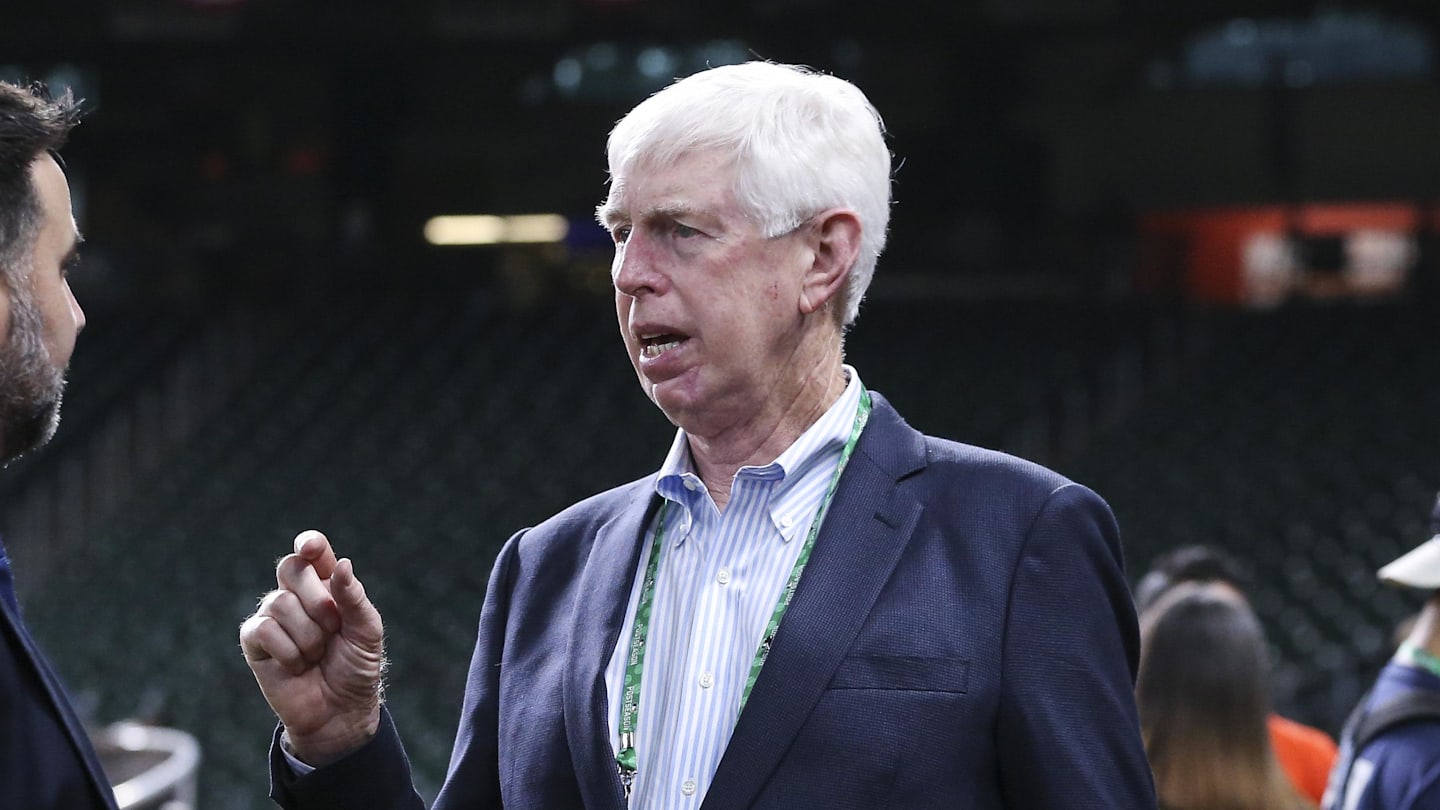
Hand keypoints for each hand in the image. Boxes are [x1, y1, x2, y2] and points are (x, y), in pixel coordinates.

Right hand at [240, 530, 385, 765]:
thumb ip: (354, 597)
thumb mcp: (366, 631)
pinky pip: (263, 630)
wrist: (340, 710)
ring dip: (307, 635)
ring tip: (316, 654)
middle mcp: (296, 596)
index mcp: (327, 585)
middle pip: (292, 568)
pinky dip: (288, 651)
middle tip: (333, 628)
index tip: (311, 548)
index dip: (309, 544)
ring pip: (279, 602)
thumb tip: (341, 563)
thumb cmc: (356, 667)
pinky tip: (297, 665)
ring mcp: (272, 617)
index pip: (312, 552)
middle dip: (318, 600)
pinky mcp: (255, 642)